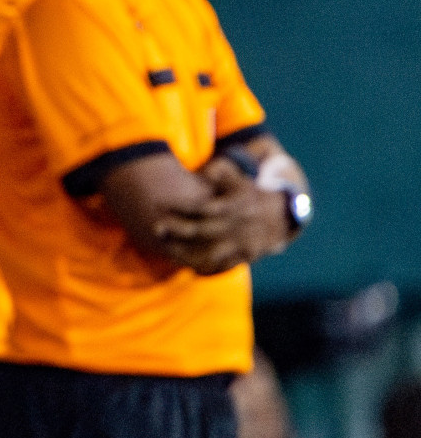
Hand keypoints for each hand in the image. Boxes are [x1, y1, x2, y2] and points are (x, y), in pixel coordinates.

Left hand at [154, 157, 288, 274]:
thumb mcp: (239, 178)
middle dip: (177, 230)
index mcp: (238, 204)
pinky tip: (182, 261)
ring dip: (184, 252)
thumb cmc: (250, 193)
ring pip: (209, 254)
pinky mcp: (244, 258)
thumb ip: (221, 171)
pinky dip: (201, 265)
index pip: (205, 207)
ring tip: (164, 247)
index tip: (162, 204)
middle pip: (202, 231)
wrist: (281, 217)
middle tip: (156, 227)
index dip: (182, 207)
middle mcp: (241, 226)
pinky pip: (220, 266)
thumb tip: (205, 171)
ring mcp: (244, 244)